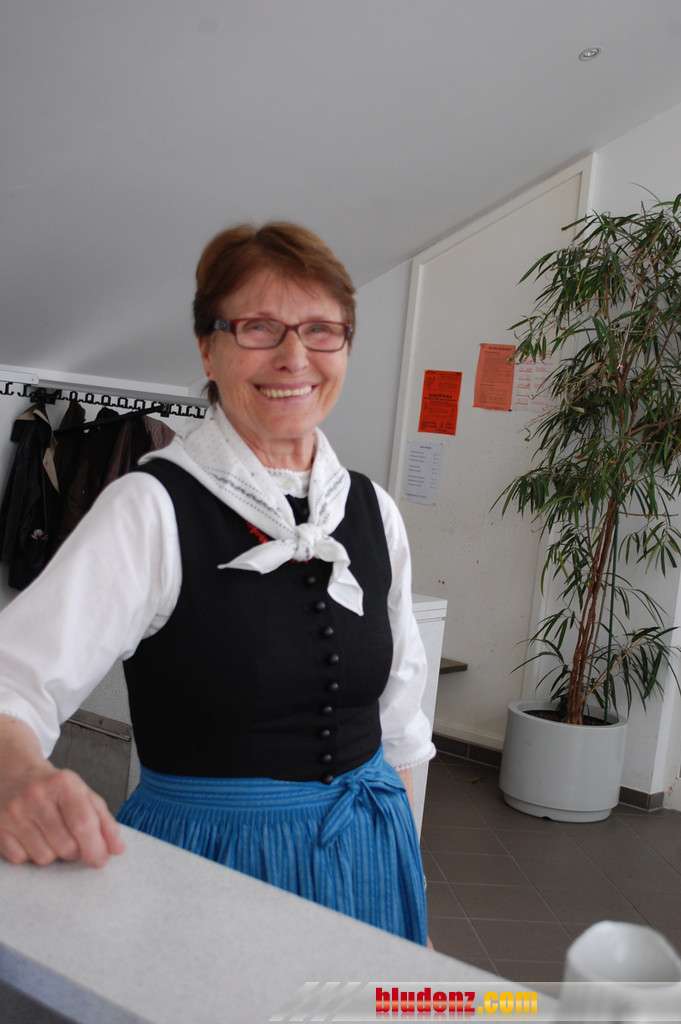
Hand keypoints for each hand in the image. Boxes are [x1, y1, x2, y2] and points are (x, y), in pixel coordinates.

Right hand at [0, 716, 125, 867]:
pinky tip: (33, 837)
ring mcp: (14, 812)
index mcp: (64, 784)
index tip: (101, 859)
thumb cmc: (54, 788)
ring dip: (54, 854)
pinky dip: (31, 855)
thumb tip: (118, 848)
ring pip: (44, 857)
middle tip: (75, 841)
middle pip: (65, 845)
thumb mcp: (84, 794)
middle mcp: (36, 796)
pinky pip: (22, 860)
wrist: (15, 773)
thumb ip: (104, 821)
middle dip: (76, 852)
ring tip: (53, 835)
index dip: (96, 847)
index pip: (83, 823)